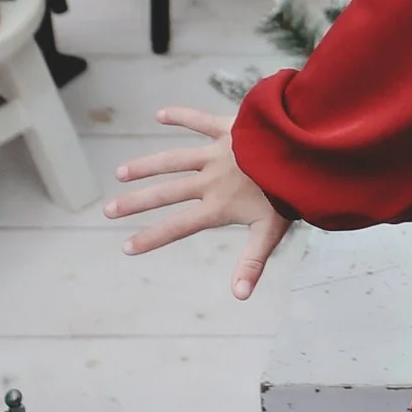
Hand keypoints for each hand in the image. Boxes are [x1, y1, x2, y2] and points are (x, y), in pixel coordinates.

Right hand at [104, 107, 289, 302]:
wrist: (303, 152)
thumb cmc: (290, 194)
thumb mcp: (271, 233)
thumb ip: (252, 263)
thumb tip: (239, 296)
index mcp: (219, 206)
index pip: (178, 226)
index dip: (151, 237)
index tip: (126, 247)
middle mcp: (211, 179)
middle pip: (166, 192)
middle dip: (135, 202)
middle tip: (108, 210)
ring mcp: (216, 153)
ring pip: (174, 159)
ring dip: (147, 166)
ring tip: (121, 172)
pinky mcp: (227, 128)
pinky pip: (199, 120)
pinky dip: (181, 116)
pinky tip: (160, 114)